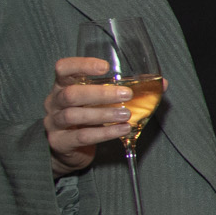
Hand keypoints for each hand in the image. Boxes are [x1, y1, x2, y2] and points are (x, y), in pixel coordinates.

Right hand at [44, 56, 132, 174]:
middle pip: (71, 94)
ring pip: (74, 116)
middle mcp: (54, 102)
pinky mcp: (60, 142)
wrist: (66, 148)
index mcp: (62, 85)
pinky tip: (122, 129)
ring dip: (103, 114)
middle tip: (126, 94)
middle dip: (100, 93)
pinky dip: (104, 133)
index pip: (63, 68)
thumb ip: (124, 89)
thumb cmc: (86, 116)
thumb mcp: (99, 100)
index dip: (81, 65)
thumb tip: (161, 83)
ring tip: (126, 114)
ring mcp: (54, 123)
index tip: (105, 67)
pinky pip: (82, 136)